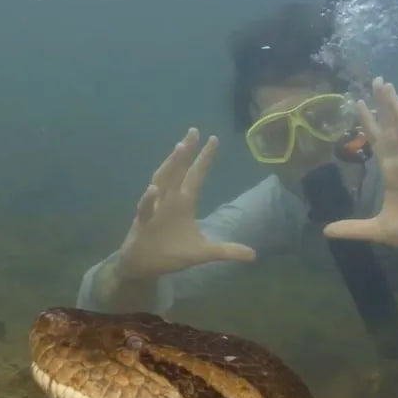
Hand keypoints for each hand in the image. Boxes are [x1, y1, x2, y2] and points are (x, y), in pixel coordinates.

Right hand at [116, 128, 255, 279]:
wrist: (147, 266)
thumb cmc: (172, 253)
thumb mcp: (204, 253)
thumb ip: (227, 251)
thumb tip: (254, 255)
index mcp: (184, 202)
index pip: (196, 175)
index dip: (204, 158)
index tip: (213, 138)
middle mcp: (169, 200)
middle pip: (178, 170)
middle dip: (186, 151)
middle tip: (194, 131)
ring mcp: (155, 208)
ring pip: (162, 181)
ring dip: (170, 166)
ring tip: (180, 148)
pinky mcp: (143, 222)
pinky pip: (145, 209)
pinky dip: (148, 199)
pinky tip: (153, 189)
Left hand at [322, 77, 397, 257]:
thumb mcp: (378, 230)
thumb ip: (353, 228)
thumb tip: (326, 230)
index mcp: (393, 174)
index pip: (378, 143)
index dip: (368, 123)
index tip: (357, 102)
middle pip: (391, 130)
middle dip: (384, 105)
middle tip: (376, 80)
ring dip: (397, 112)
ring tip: (389, 89)